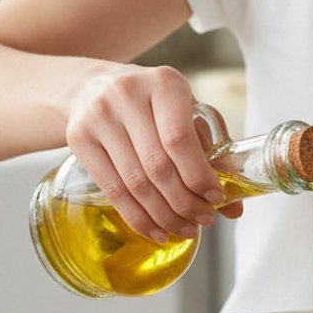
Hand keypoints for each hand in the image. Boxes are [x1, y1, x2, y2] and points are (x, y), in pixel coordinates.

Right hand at [65, 64, 241, 243]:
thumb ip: (211, 153)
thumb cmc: (151, 104)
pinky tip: (154, 230)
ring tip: (182, 229)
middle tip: (202, 220)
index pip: (180, 139)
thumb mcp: (182, 113)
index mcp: (164, 83)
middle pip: (158, 166)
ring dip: (163, 215)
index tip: (215, 199)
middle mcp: (128, 94)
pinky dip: (136, 216)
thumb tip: (234, 207)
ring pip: (135, 182)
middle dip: (184, 202)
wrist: (93, 87)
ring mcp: (99, 116)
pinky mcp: (78, 138)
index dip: (199, 175)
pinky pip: (112, 189)